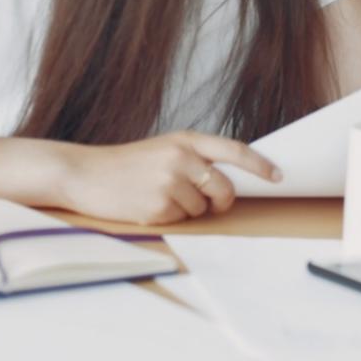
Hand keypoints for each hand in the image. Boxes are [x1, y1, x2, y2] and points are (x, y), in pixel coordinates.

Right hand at [56, 131, 280, 223]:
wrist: (83, 173)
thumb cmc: (125, 165)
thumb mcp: (163, 149)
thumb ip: (194, 159)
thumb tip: (228, 179)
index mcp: (185, 140)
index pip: (234, 151)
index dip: (259, 165)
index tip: (277, 175)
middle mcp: (180, 158)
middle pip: (224, 189)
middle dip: (221, 201)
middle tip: (208, 203)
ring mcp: (169, 182)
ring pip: (202, 208)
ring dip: (187, 209)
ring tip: (159, 196)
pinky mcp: (157, 206)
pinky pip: (180, 220)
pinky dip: (169, 218)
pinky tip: (148, 205)